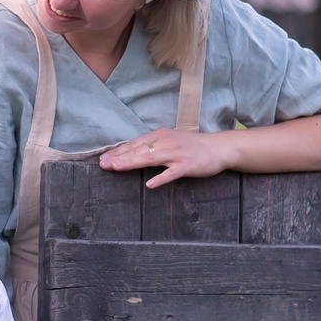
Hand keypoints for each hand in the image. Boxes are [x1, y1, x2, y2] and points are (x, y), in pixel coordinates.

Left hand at [99, 127, 231, 187]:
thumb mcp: (170, 141)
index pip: (135, 143)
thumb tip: (132, 152)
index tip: (103, 158)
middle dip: (119, 157)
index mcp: (160, 135)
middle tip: (103, 164)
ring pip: (151, 158)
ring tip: (117, 168)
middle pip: (139, 150)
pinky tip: (150, 184)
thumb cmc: (192, 146)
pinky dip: (161, 178)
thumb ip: (153, 145)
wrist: (218, 148)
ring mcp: (176, 154)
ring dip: (132, 163)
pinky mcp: (187, 165)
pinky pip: (171, 173)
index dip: (119, 151)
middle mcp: (166, 142)